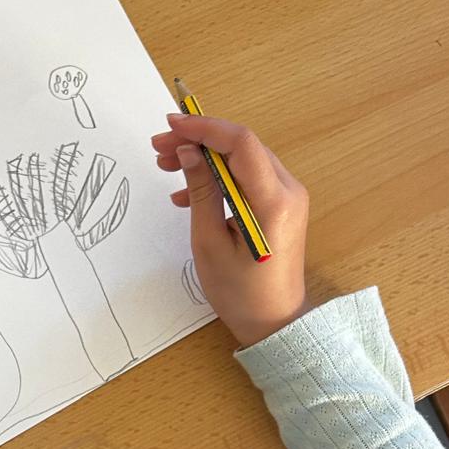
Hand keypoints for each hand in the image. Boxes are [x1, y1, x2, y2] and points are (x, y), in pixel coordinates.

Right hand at [151, 113, 309, 346]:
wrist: (274, 321)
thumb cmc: (241, 293)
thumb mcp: (210, 243)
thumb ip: (201, 192)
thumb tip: (190, 152)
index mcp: (273, 201)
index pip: (241, 144)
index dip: (204, 128)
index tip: (171, 127)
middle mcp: (288, 190)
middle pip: (242, 147)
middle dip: (200, 141)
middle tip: (160, 149)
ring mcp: (288, 196)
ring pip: (243, 159)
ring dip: (205, 157)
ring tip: (167, 166)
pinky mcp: (280, 204)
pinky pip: (247, 177)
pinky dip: (218, 177)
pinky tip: (186, 193)